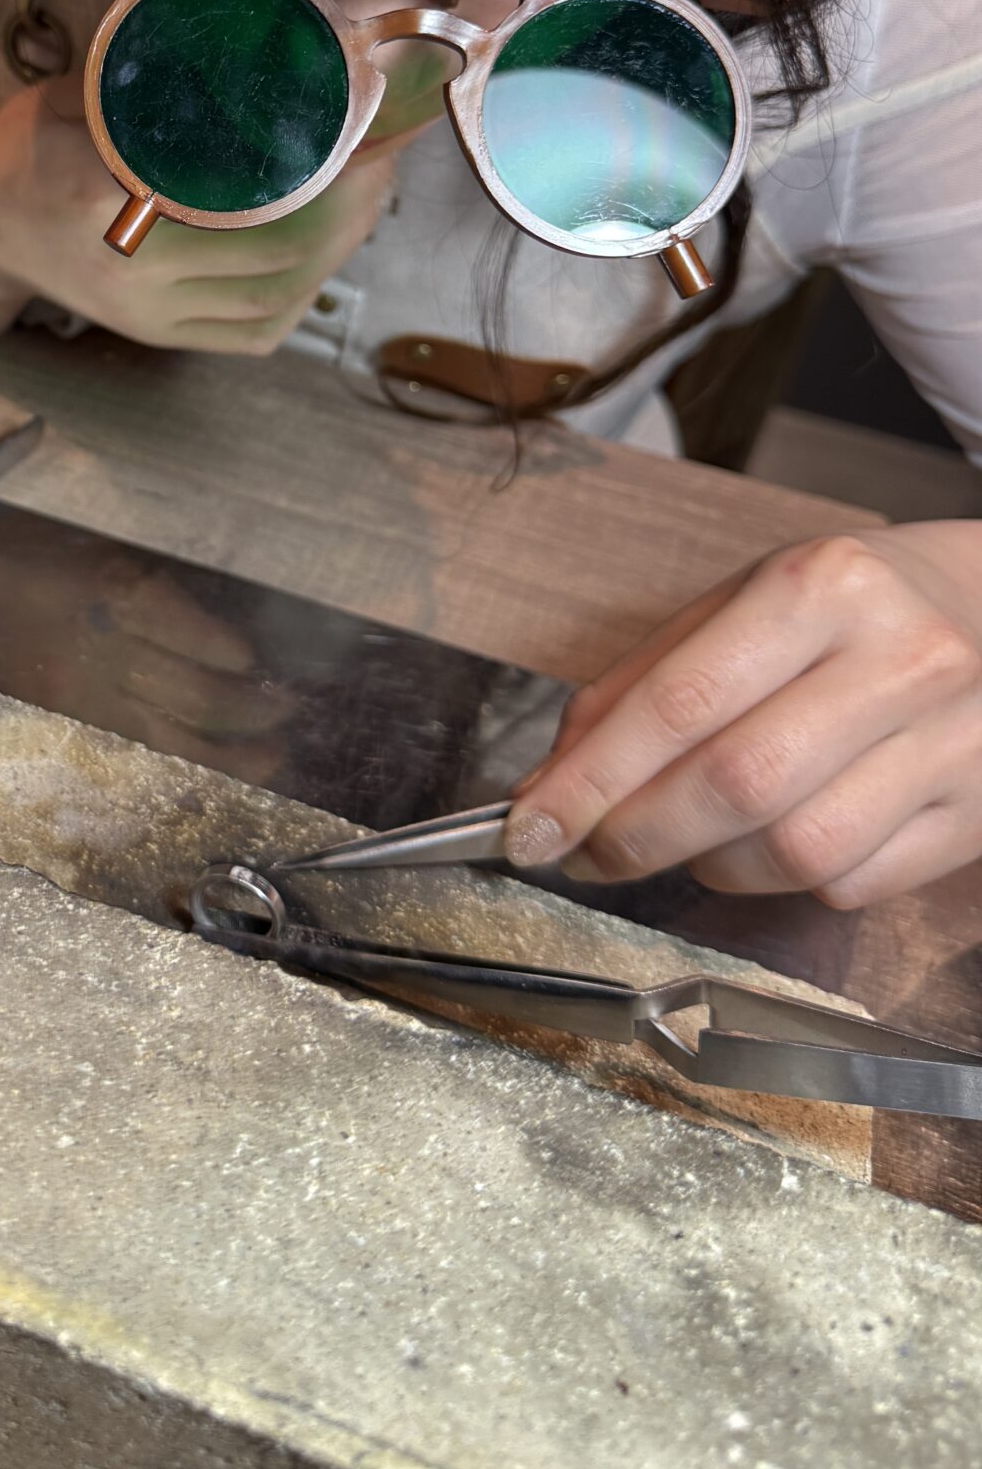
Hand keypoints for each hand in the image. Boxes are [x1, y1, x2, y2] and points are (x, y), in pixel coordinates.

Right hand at [0, 75, 398, 354]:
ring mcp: (149, 315)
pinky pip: (254, 331)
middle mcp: (133, 271)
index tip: (356, 125)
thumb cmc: (28, 148)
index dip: (314, 163)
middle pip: (277, 248)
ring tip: (368, 198)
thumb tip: (249, 38)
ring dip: (337, 250)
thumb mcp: (78, 92)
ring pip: (277, 295)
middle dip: (346, 205)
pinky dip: (303, 294)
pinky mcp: (160, 336)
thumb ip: (153, 75)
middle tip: (381, 156)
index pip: (239, 189)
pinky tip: (326, 254)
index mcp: (107, 198)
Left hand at [504, 522, 981, 907]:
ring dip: (708, 865)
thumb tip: (549, 786)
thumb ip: (639, 688)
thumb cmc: (847, 610)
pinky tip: (766, 844)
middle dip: (635, 834)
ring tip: (683, 839)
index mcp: (819, 586)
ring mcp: (953, 742)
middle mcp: (898, 659)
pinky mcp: (978, 814)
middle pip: (736, 784)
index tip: (530, 828)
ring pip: (795, 850)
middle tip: (585, 853)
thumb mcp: (738, 606)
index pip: (681, 702)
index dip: (592, 780)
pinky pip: (851, 883)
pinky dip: (783, 881)